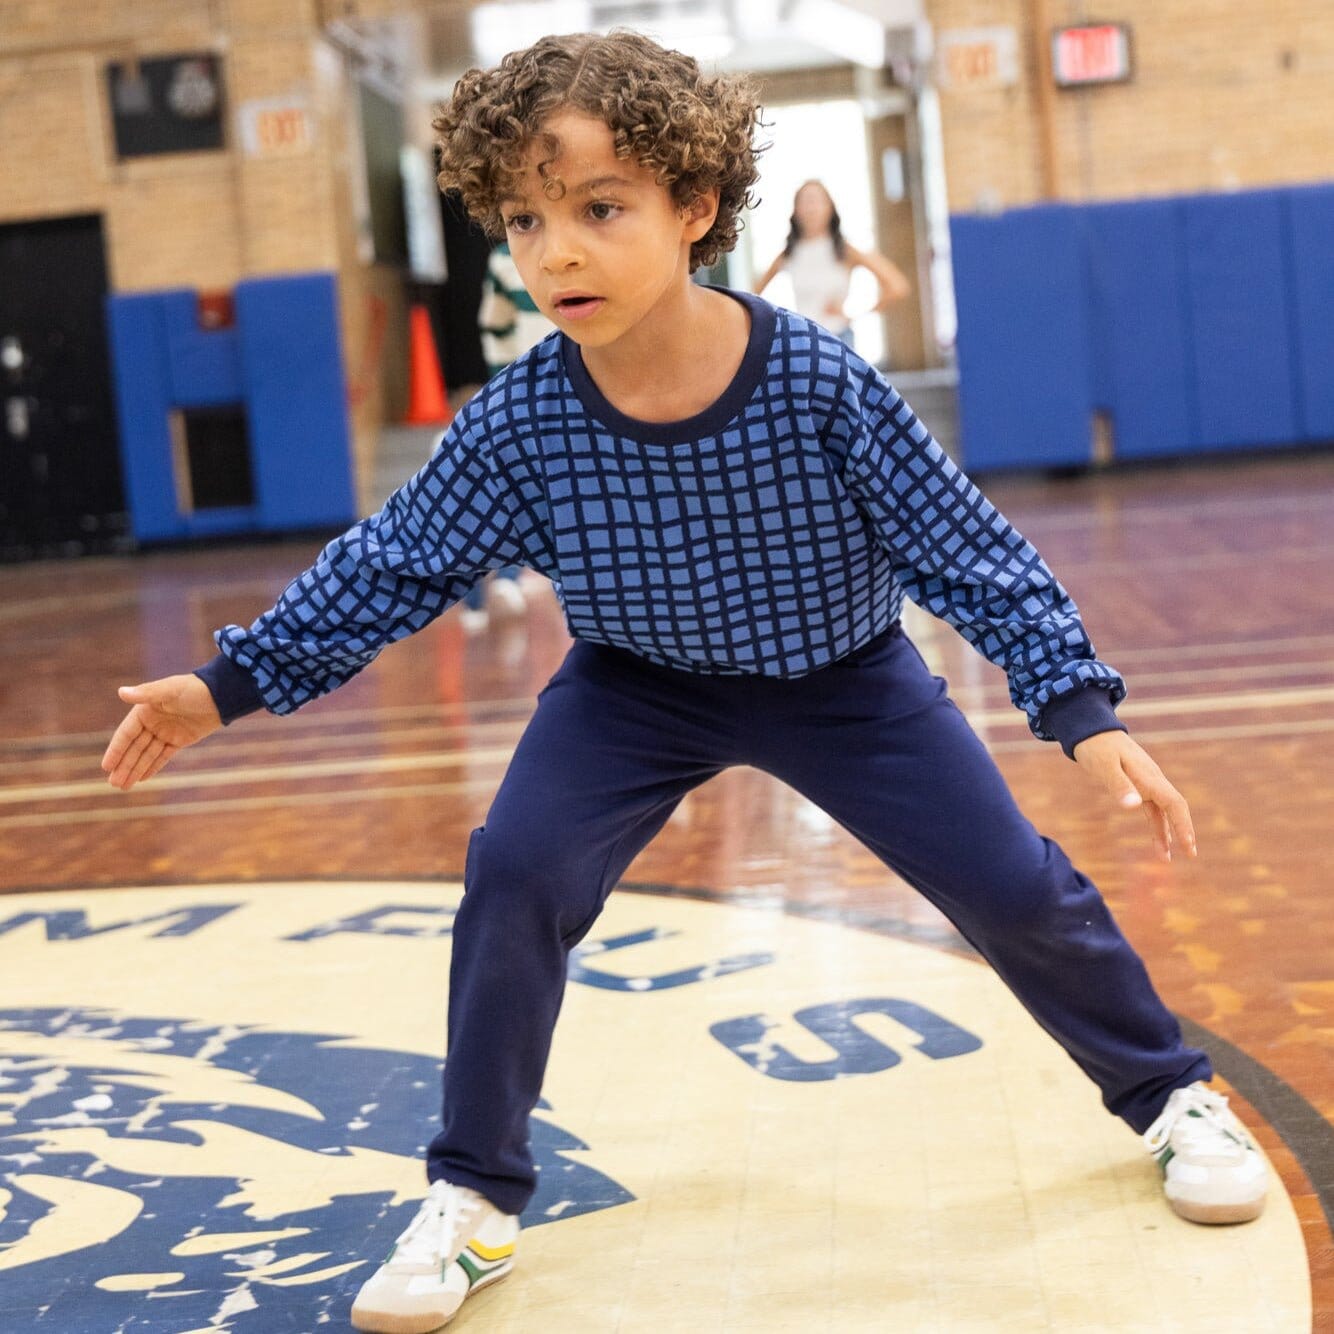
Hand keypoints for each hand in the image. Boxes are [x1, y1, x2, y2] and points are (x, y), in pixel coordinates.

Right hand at [102, 675, 222, 790]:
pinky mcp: (179, 740)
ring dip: (135, 769)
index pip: (126, 734)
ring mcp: (165, 732)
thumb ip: (146, 694)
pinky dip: (152, 767)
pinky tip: (141, 778)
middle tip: (113, 784)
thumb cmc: (193, 689)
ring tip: (123, 786)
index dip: (116, 750)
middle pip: (134, 748)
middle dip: (124, 766)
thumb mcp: (170, 690)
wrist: (221, 695)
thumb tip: (121, 692)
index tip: (106, 767)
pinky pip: (162, 756)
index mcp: (145, 711)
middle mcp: (152, 722)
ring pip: (147, 755)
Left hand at [1072, 731, 1195, 862]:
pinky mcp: (1139, 785)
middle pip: (1175, 808)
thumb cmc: (1096, 747)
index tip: (1188, 845)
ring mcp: (1147, 782)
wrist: (1091, 729)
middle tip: (1190, 854)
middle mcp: (1153, 780)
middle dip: (1183, 831)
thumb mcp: (1104, 766)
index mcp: (1148, 776)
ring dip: (1167, 833)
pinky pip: (1152, 808)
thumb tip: (1134, 806)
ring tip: (1166, 858)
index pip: (1174, 802)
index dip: (1183, 824)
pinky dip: (1156, 824)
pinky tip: (1158, 840)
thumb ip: (1119, 785)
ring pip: (1163, 811)